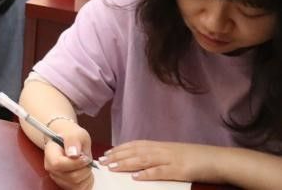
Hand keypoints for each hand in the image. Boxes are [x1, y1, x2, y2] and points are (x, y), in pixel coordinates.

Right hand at [43, 121, 93, 189]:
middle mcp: (51, 168)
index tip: (85, 157)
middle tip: (86, 159)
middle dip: (85, 169)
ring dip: (87, 175)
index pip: (59, 164)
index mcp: (50, 153)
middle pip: (71, 177)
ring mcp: (57, 178)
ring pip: (77, 184)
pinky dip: (87, 182)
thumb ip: (73, 141)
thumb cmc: (72, 137)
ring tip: (85, 164)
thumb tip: (73, 154)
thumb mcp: (75, 133)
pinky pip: (80, 189)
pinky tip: (85, 172)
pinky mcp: (65, 185)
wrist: (68, 141)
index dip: (75, 163)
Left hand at [102, 140, 216, 182]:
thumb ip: (162, 155)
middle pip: (135, 151)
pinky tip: (135, 177)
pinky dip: (146, 174)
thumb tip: (146, 161)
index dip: (120, 148)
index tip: (107, 152)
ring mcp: (171, 159)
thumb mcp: (177, 154)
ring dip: (126, 163)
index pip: (136, 145)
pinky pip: (160, 172)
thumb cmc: (199, 158)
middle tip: (103, 161)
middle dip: (117, 156)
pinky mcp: (180, 170)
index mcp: (162, 146)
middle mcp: (164, 150)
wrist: (220, 159)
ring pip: (143, 160)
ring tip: (112, 167)